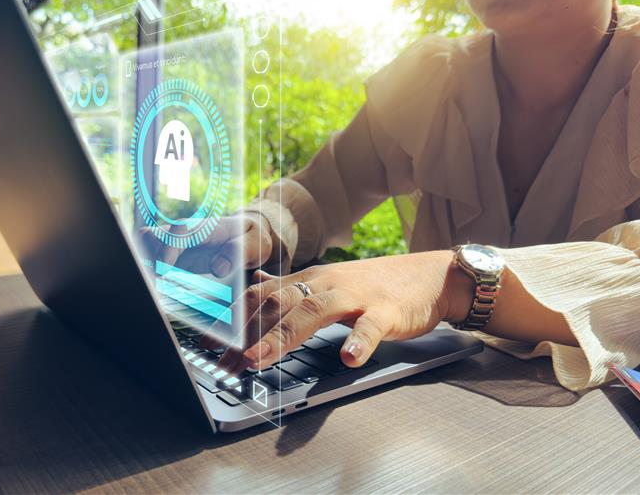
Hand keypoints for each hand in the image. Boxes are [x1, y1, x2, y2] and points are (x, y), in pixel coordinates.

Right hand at [137, 212, 276, 276]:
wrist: (249, 235)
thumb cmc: (252, 238)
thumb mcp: (256, 244)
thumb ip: (239, 252)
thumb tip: (218, 268)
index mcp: (205, 227)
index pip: (178, 230)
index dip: (167, 248)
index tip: (164, 270)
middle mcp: (185, 233)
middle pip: (150, 235)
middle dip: (148, 257)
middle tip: (158, 283)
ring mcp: (177, 244)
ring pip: (146, 246)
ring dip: (146, 266)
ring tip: (158, 288)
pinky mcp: (174, 256)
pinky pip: (152, 259)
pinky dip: (151, 272)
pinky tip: (162, 289)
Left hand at [217, 250, 461, 372]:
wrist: (430, 276)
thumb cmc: (375, 285)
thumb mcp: (327, 282)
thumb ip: (292, 287)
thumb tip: (257, 285)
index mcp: (309, 280)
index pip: (262, 296)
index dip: (233, 320)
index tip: (209, 344)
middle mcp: (326, 283)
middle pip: (279, 305)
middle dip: (246, 334)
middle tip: (224, 362)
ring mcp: (356, 295)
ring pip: (313, 311)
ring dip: (283, 335)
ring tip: (260, 359)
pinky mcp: (387, 311)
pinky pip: (371, 326)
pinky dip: (358, 342)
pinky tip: (348, 359)